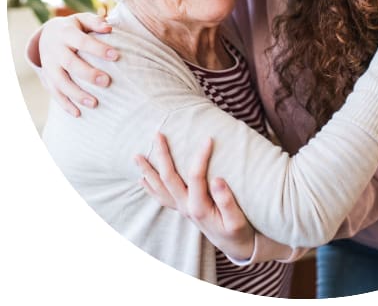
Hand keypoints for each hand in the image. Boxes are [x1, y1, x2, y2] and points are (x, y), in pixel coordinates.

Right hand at [36, 13, 117, 116]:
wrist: (47, 35)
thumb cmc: (75, 28)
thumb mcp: (82, 20)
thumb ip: (95, 22)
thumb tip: (109, 27)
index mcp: (66, 34)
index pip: (82, 41)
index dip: (98, 49)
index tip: (116, 56)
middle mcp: (55, 51)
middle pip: (70, 64)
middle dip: (88, 74)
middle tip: (107, 82)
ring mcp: (49, 66)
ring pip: (60, 82)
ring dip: (77, 94)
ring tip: (95, 103)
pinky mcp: (47, 79)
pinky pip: (54, 93)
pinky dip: (65, 104)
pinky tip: (78, 114)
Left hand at [135, 133, 254, 261]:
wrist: (234, 245)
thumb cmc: (238, 230)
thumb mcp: (237, 220)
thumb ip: (227, 201)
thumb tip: (217, 179)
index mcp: (199, 207)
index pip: (196, 176)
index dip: (201, 156)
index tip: (209, 138)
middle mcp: (185, 207)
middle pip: (168, 178)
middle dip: (162, 155)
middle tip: (158, 134)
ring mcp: (181, 208)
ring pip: (159, 188)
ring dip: (147, 171)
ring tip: (136, 156)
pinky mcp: (182, 209)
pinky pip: (161, 198)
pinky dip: (150, 187)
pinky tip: (143, 179)